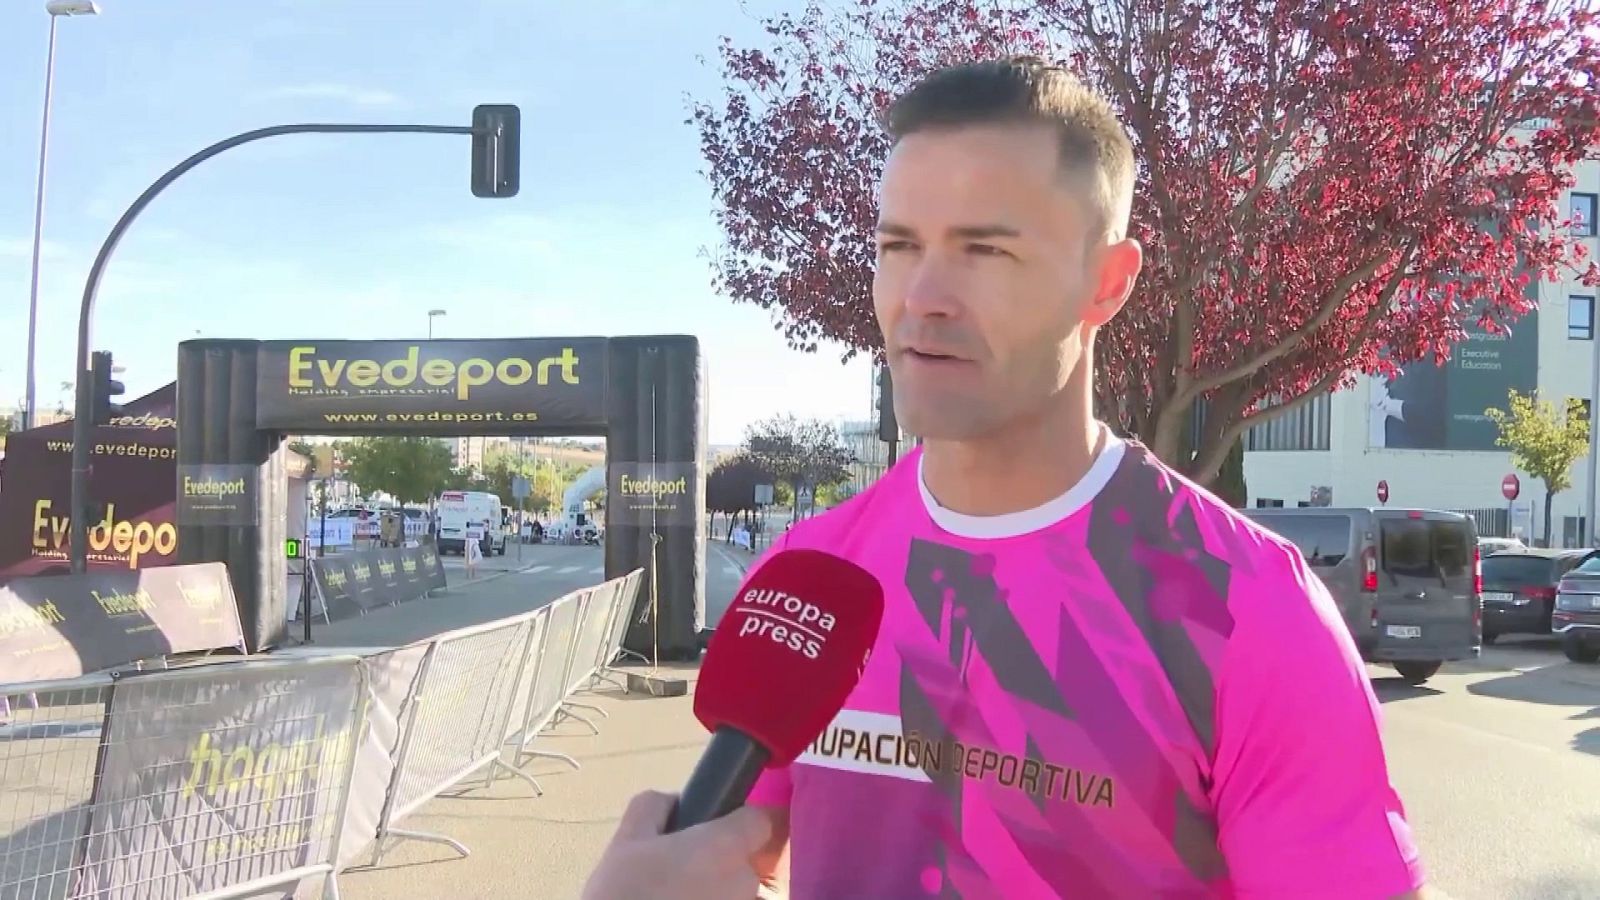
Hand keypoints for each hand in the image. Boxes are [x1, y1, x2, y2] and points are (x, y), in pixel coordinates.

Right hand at [581, 790, 774, 899]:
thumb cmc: (624, 891)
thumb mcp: (626, 840)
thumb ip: (653, 807)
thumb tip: (673, 801)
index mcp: (724, 847)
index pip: (758, 821)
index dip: (738, 822)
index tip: (714, 830)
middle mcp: (745, 881)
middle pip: (746, 862)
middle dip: (721, 863)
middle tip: (682, 870)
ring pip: (737, 893)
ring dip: (717, 891)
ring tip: (679, 895)